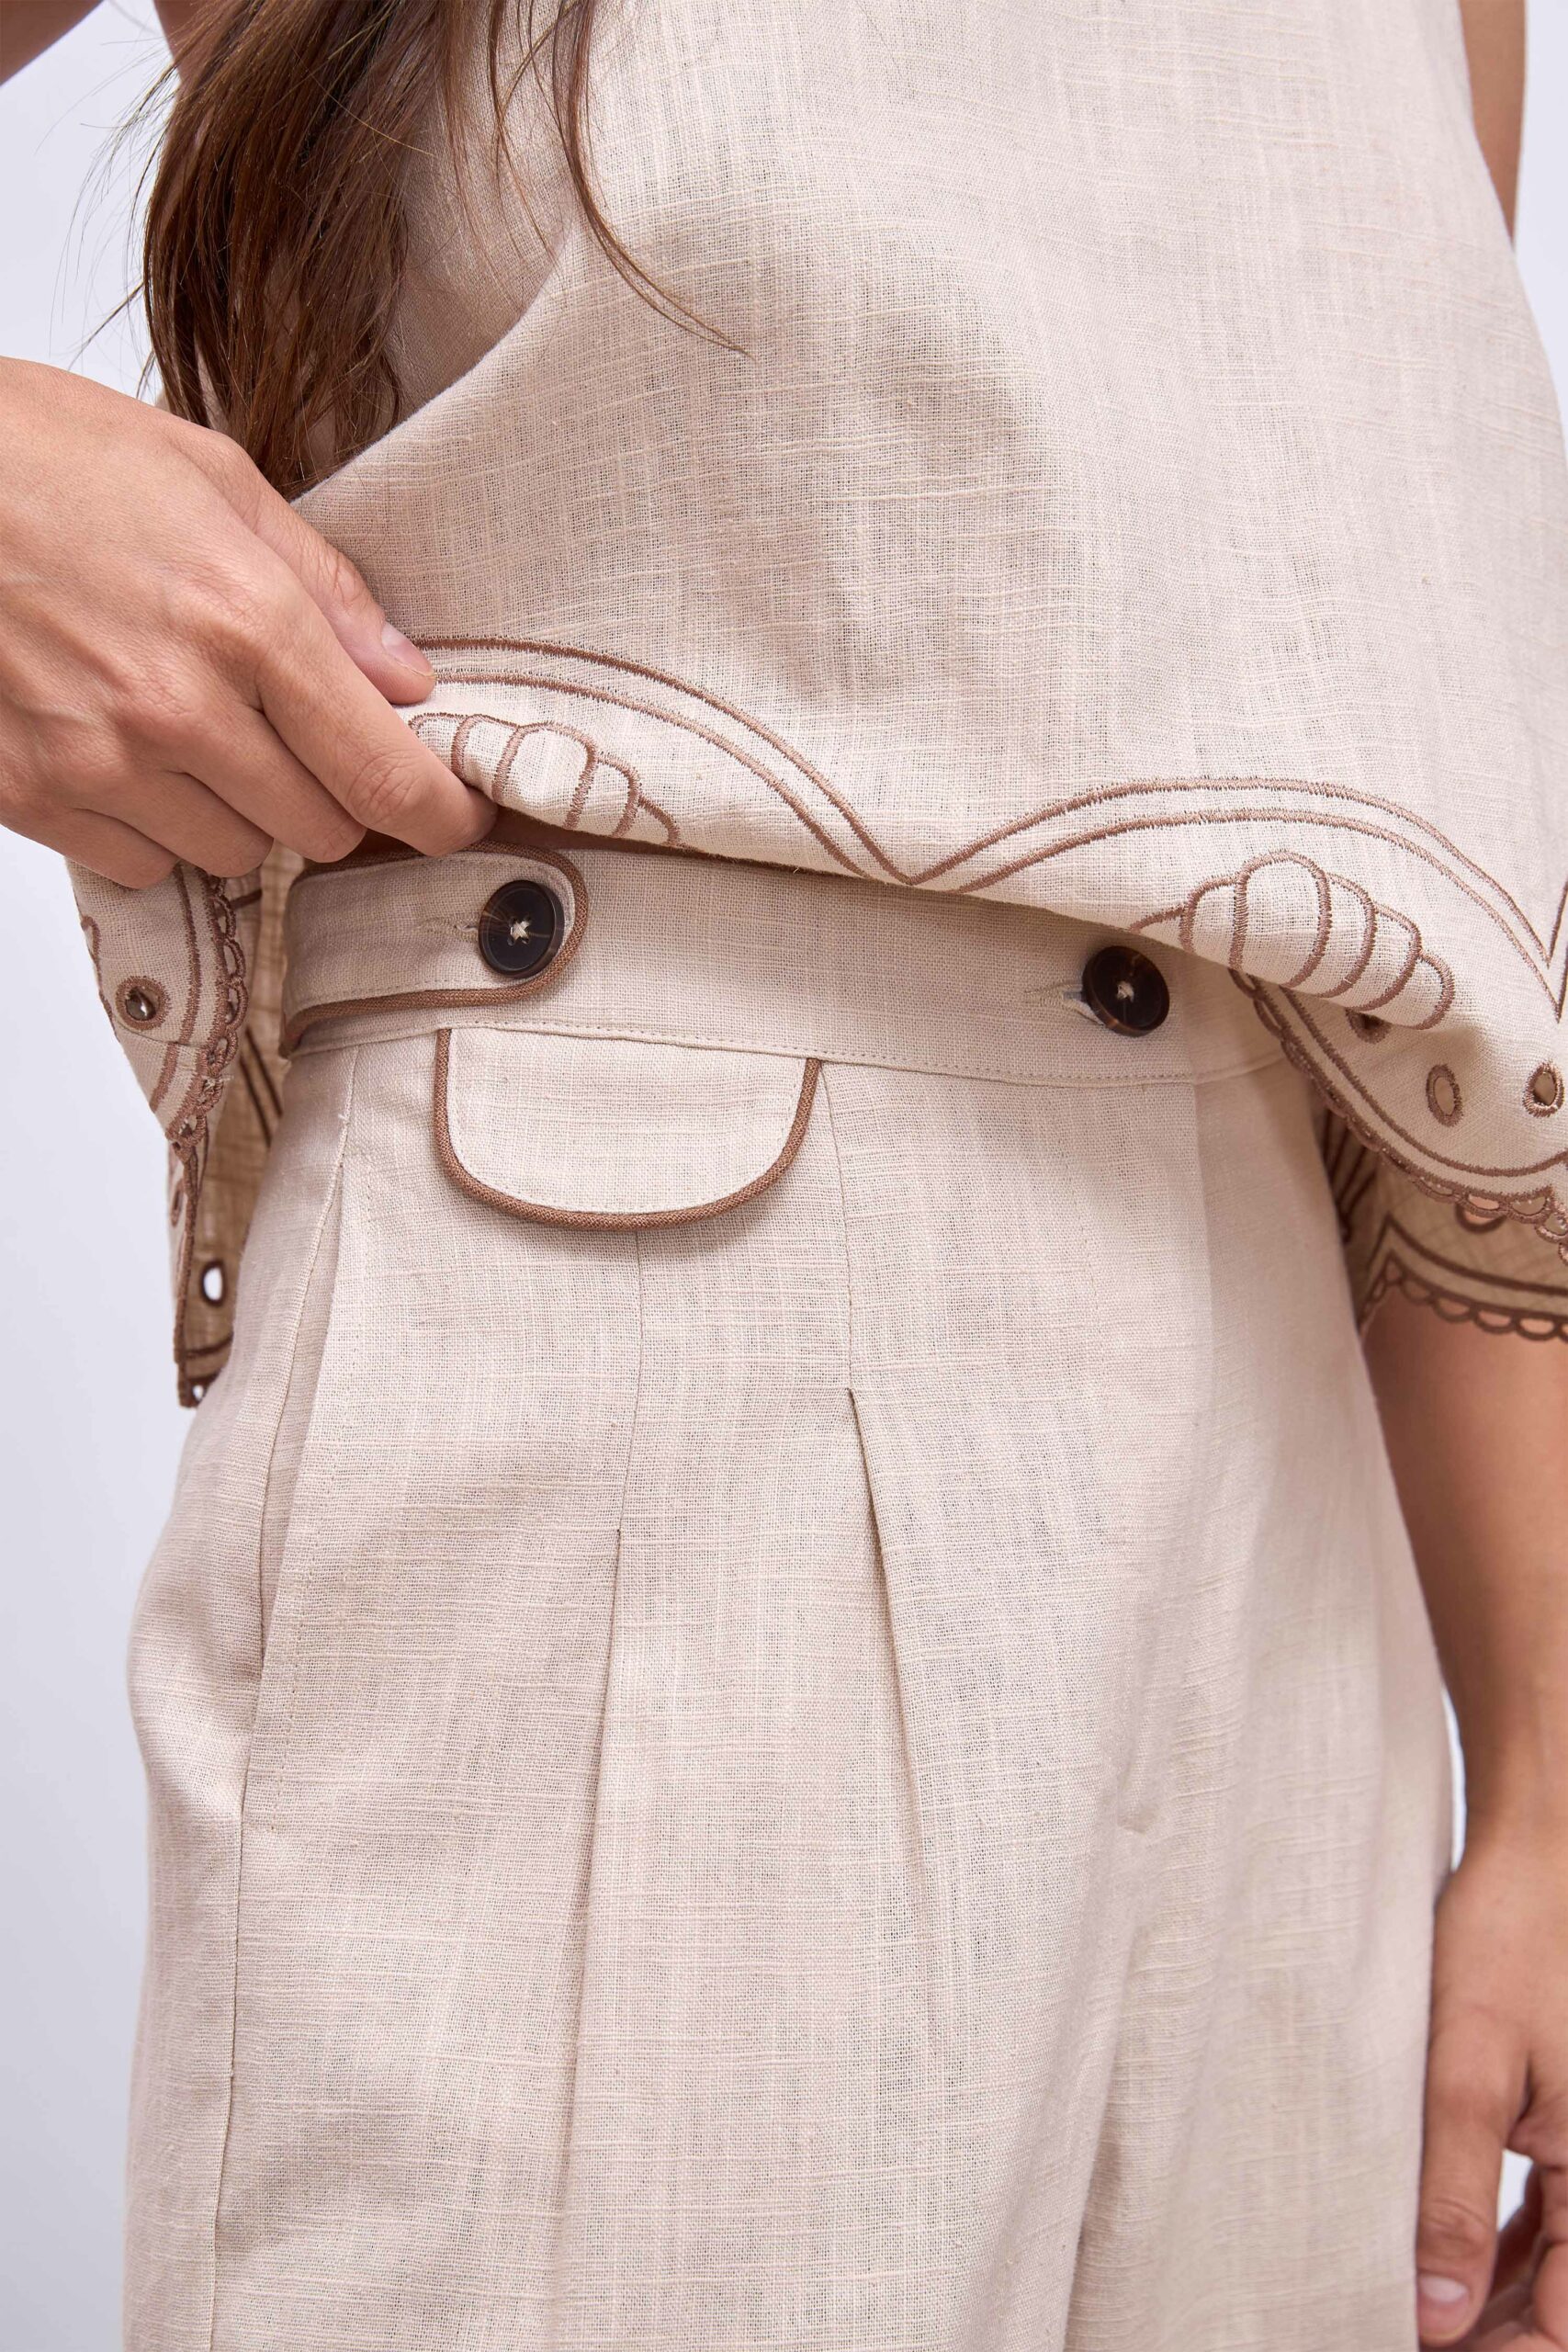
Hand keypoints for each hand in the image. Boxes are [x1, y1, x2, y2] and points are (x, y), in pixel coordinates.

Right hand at [0, 357, 492, 886]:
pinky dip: (154, 826)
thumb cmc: (40, 455)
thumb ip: (322, 588)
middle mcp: (178, 708)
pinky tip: (125, 750)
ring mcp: (99, 762)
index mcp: (242, 619)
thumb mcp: (208, 477)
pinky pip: (143, 864)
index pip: (382, 772)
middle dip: (326, 795)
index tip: (459, 816)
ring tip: (189, 724)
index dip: (440, 812)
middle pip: (318, 829)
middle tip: (293, 736)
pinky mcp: (31, 795)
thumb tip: (404, 675)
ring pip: (232, 856)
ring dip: (237, 812)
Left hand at [1417, 1829, 1567, 2345]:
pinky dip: (1503, 2251)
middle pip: (1561, 2305)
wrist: (1535, 1860)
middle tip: (1399, 2330)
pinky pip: (1550, 2220)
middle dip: (1491, 2336)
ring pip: (1555, 2269)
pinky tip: (1444, 2259)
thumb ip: (1455, 2196)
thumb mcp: (1467, 2071)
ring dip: (1494, 2301)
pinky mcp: (1567, 2127)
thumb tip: (1439, 2315)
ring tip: (1411, 2312)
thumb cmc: (1508, 1943)